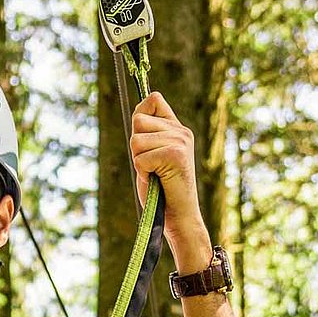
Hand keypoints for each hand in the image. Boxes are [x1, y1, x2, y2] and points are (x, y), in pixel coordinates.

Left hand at [130, 91, 208, 255]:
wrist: (179, 216)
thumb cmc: (161, 190)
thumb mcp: (151, 157)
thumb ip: (146, 135)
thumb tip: (138, 116)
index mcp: (177, 129)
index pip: (153, 99)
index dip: (140, 116)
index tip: (145, 139)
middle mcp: (181, 131)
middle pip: (138, 122)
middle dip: (136, 148)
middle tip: (152, 166)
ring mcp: (180, 141)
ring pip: (137, 141)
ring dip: (139, 162)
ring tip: (155, 174)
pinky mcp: (175, 154)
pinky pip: (141, 158)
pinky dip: (143, 173)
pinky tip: (157, 180)